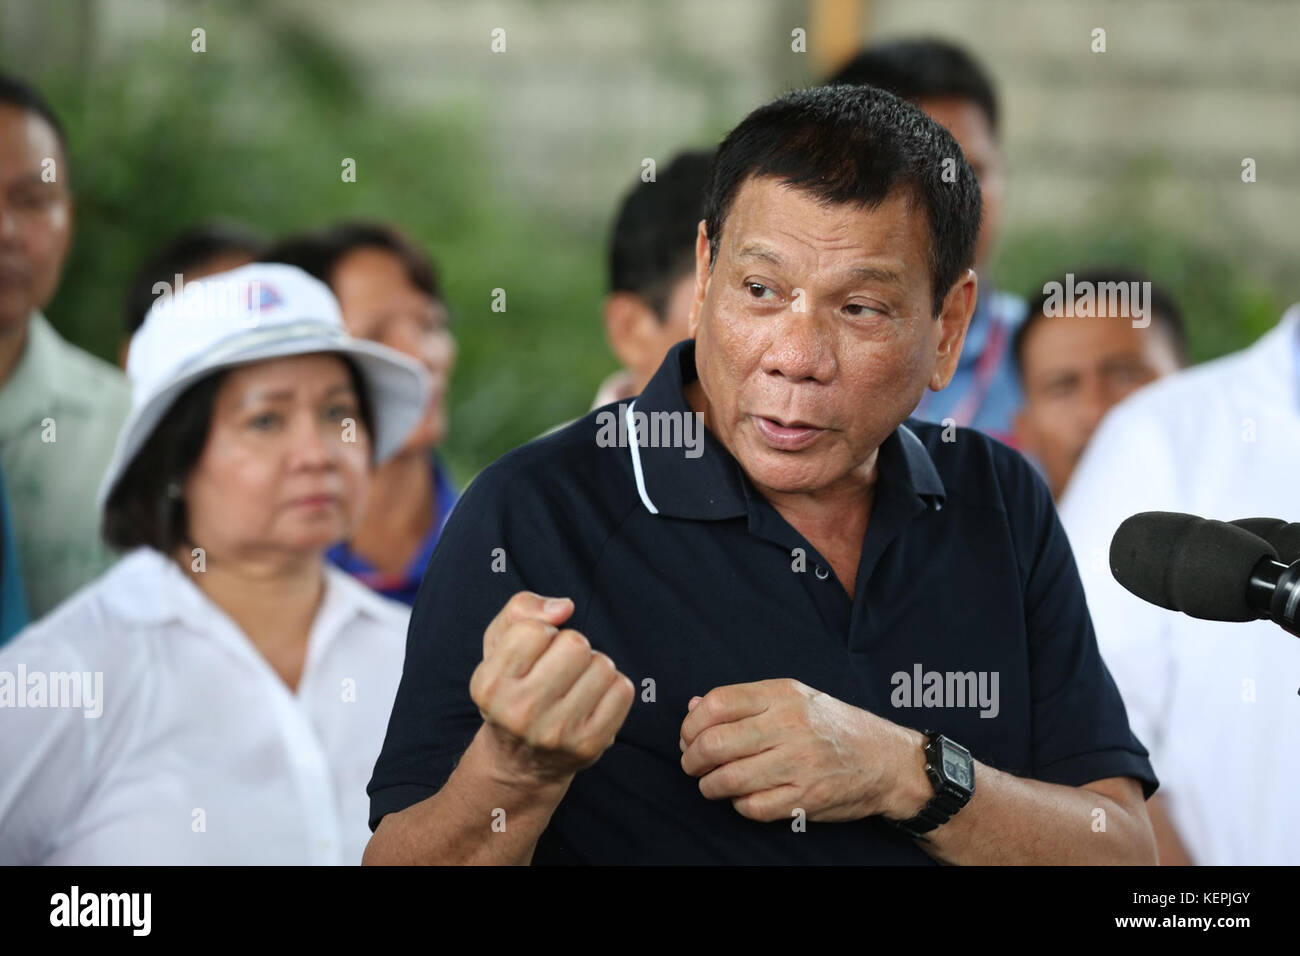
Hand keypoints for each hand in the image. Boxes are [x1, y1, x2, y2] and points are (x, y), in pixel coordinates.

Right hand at [470, 591, 635, 787]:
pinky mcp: (590, 744)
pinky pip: (623, 690)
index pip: (534, 630)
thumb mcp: (498, 645)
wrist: (520, 761)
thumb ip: (521, 609)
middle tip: (561, 668)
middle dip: (572, 646)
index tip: (535, 653)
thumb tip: (564, 608)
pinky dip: (612, 687)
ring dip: (594, 667)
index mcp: (490, 685)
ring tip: (575, 685)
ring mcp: (557, 732)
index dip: (542, 632)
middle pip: (575, 644)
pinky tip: (592, 700)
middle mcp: (520, 712)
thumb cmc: (512, 690)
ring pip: (603, 665)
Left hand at [679, 678, 919, 822]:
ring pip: (729, 779)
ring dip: (709, 785)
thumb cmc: (833, 725)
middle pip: (716, 743)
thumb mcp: (794, 697)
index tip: (688, 736)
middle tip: (692, 764)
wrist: (886, 760)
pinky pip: (753, 807)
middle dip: (692, 759)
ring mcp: (799, 763)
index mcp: (782, 695)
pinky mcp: (806, 797)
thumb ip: (744, 701)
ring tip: (710, 783)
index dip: (691, 724)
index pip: (718, 703)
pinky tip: (742, 797)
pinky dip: (738, 805)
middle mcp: (790, 726)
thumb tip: (694, 708)